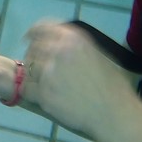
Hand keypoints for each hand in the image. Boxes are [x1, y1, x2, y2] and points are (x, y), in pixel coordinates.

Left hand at [19, 20, 139, 140]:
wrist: (114, 113)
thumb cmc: (113, 87)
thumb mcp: (97, 55)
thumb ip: (75, 48)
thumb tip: (60, 46)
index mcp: (73, 39)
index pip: (42, 28)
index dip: (33, 34)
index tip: (29, 39)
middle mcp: (58, 51)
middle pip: (33, 49)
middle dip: (32, 56)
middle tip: (37, 66)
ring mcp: (48, 73)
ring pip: (28, 69)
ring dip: (31, 74)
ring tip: (41, 82)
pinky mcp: (43, 94)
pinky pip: (27, 89)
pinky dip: (31, 92)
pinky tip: (41, 96)